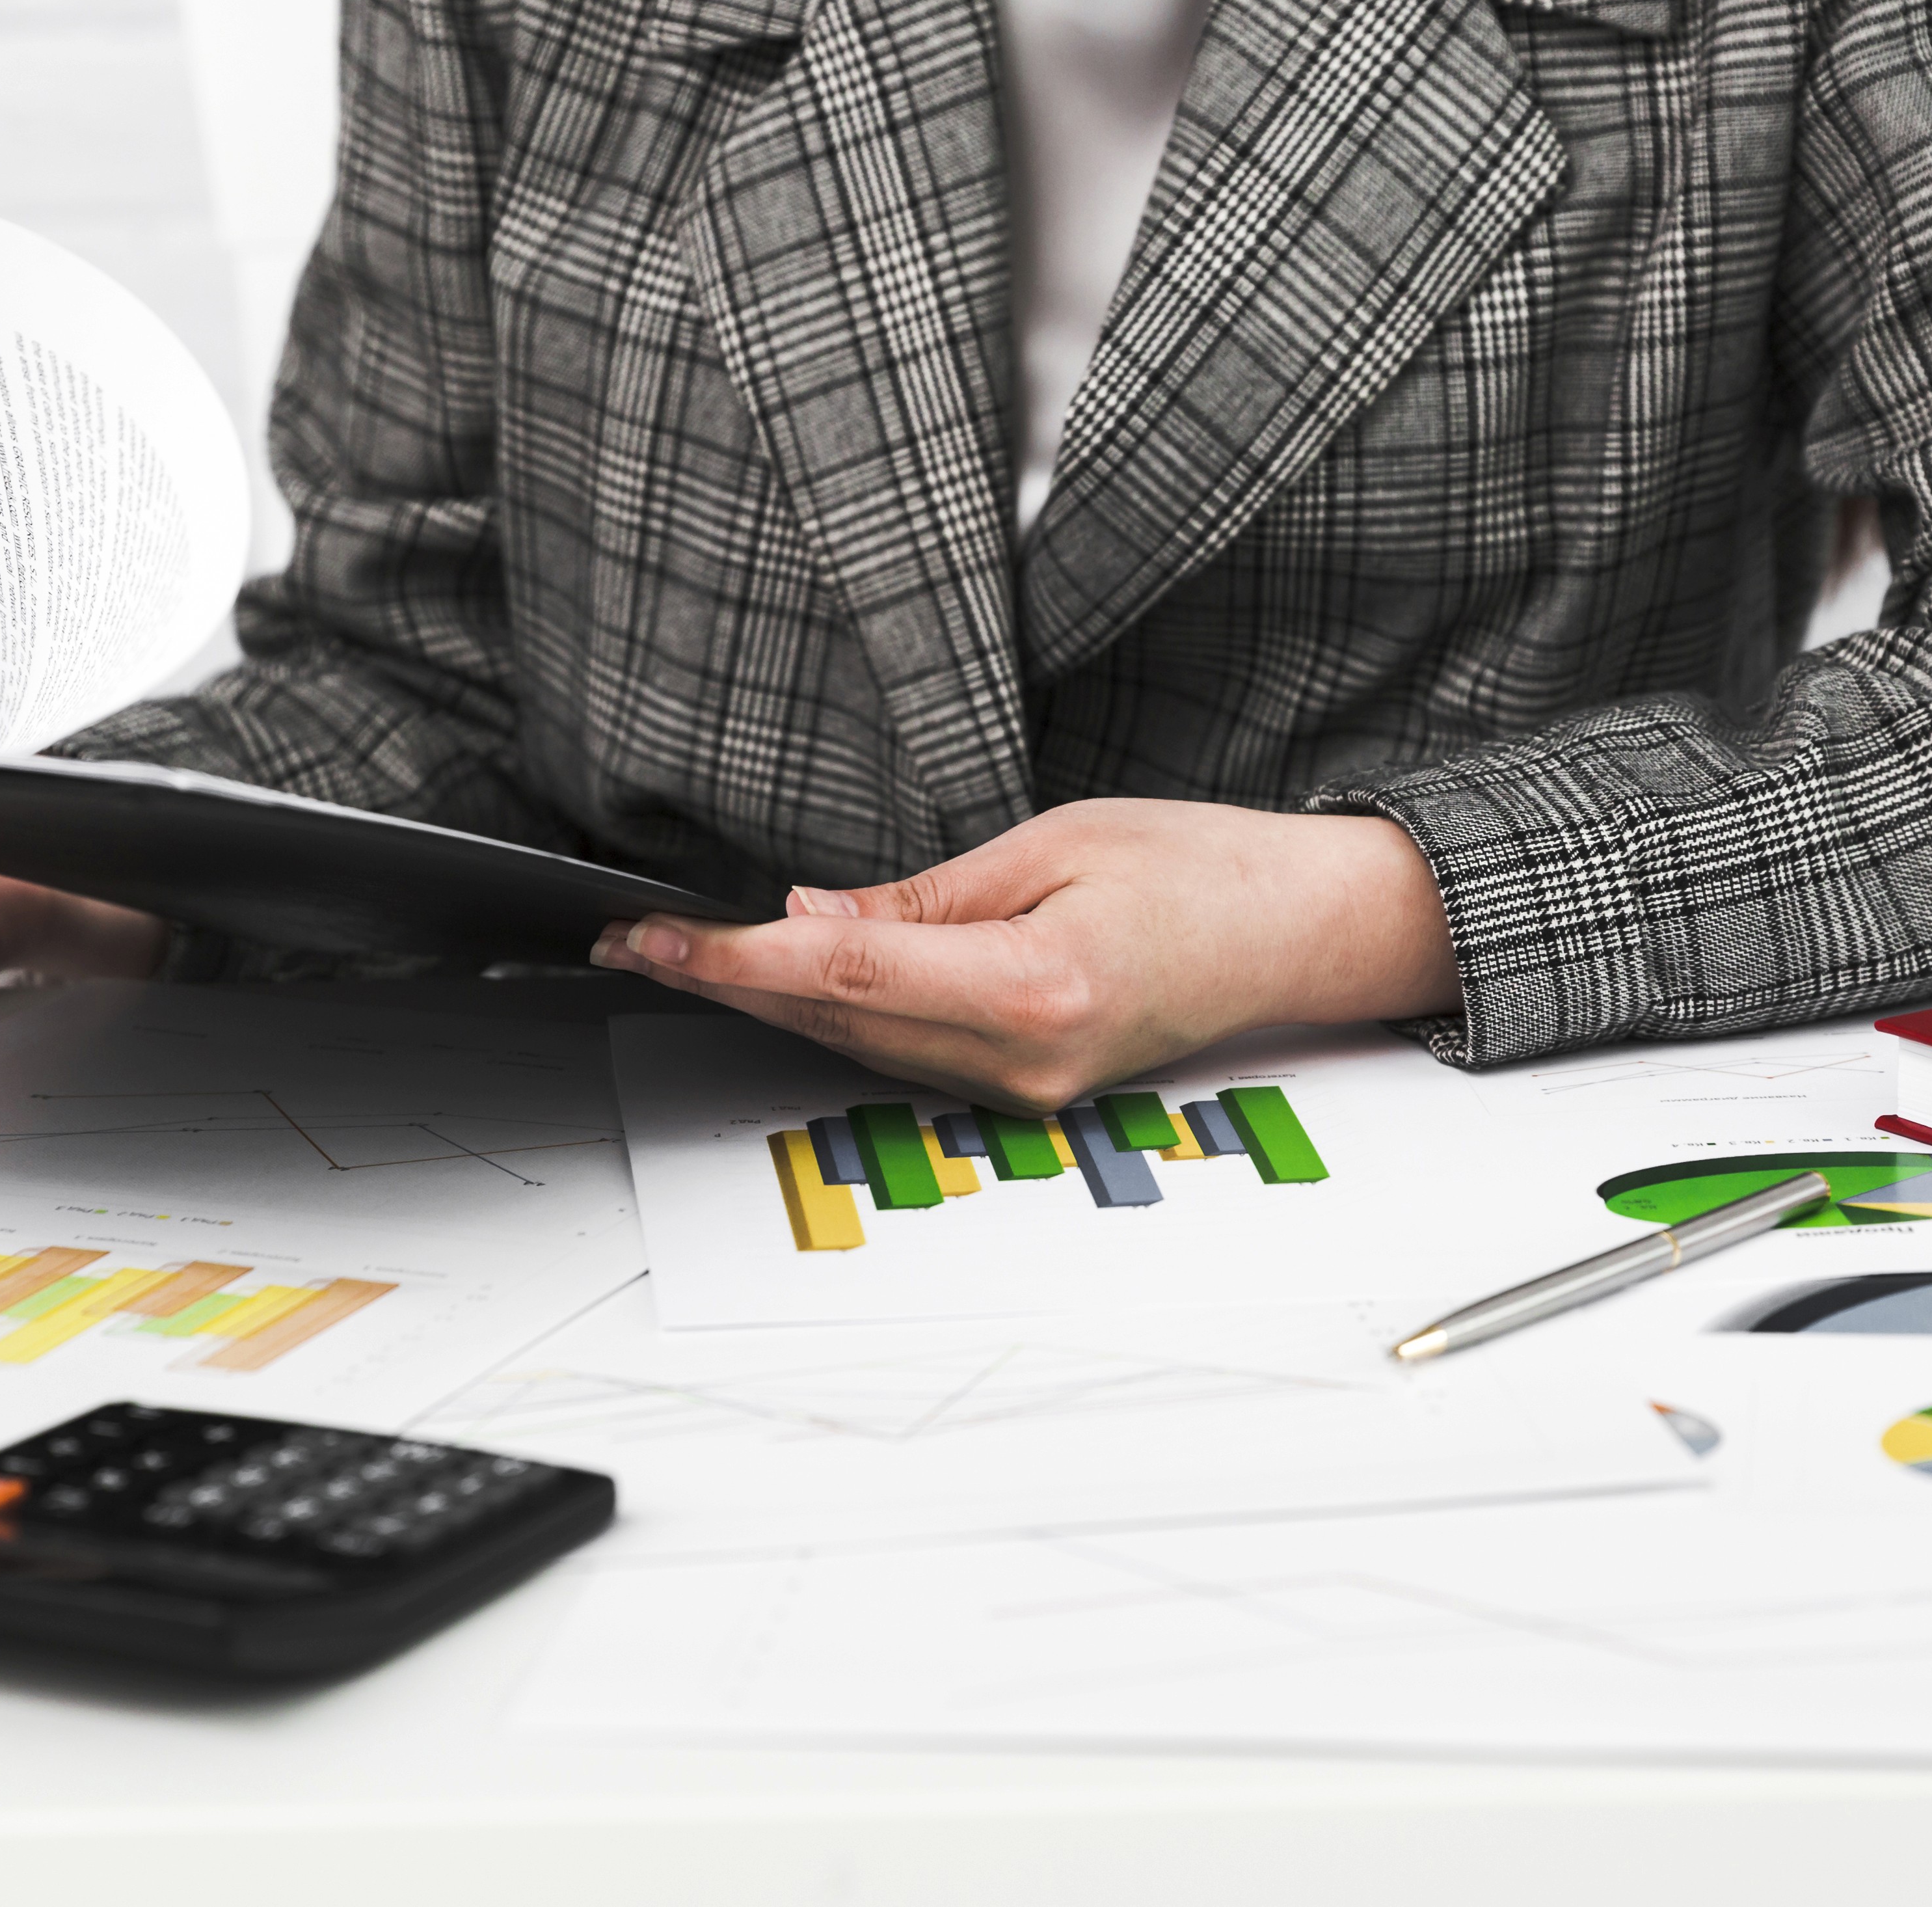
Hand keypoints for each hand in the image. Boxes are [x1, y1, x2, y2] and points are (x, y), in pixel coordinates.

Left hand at [590, 799, 1457, 1112]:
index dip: (733, 954)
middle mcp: (1020, 1060)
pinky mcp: (1027, 1088)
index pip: (842, 968)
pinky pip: (903, 1054)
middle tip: (635, 942)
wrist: (1296, 932)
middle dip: (724, 980)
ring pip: (858, 1044)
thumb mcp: (1052, 843)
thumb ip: (923, 894)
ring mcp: (1025, 1089)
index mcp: (1031, 987)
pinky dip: (836, 1014)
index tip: (656, 936)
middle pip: (832, 1019)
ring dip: (767, 1000)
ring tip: (681, 956)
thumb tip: (809, 909)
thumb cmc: (1200, 869)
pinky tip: (783, 980)